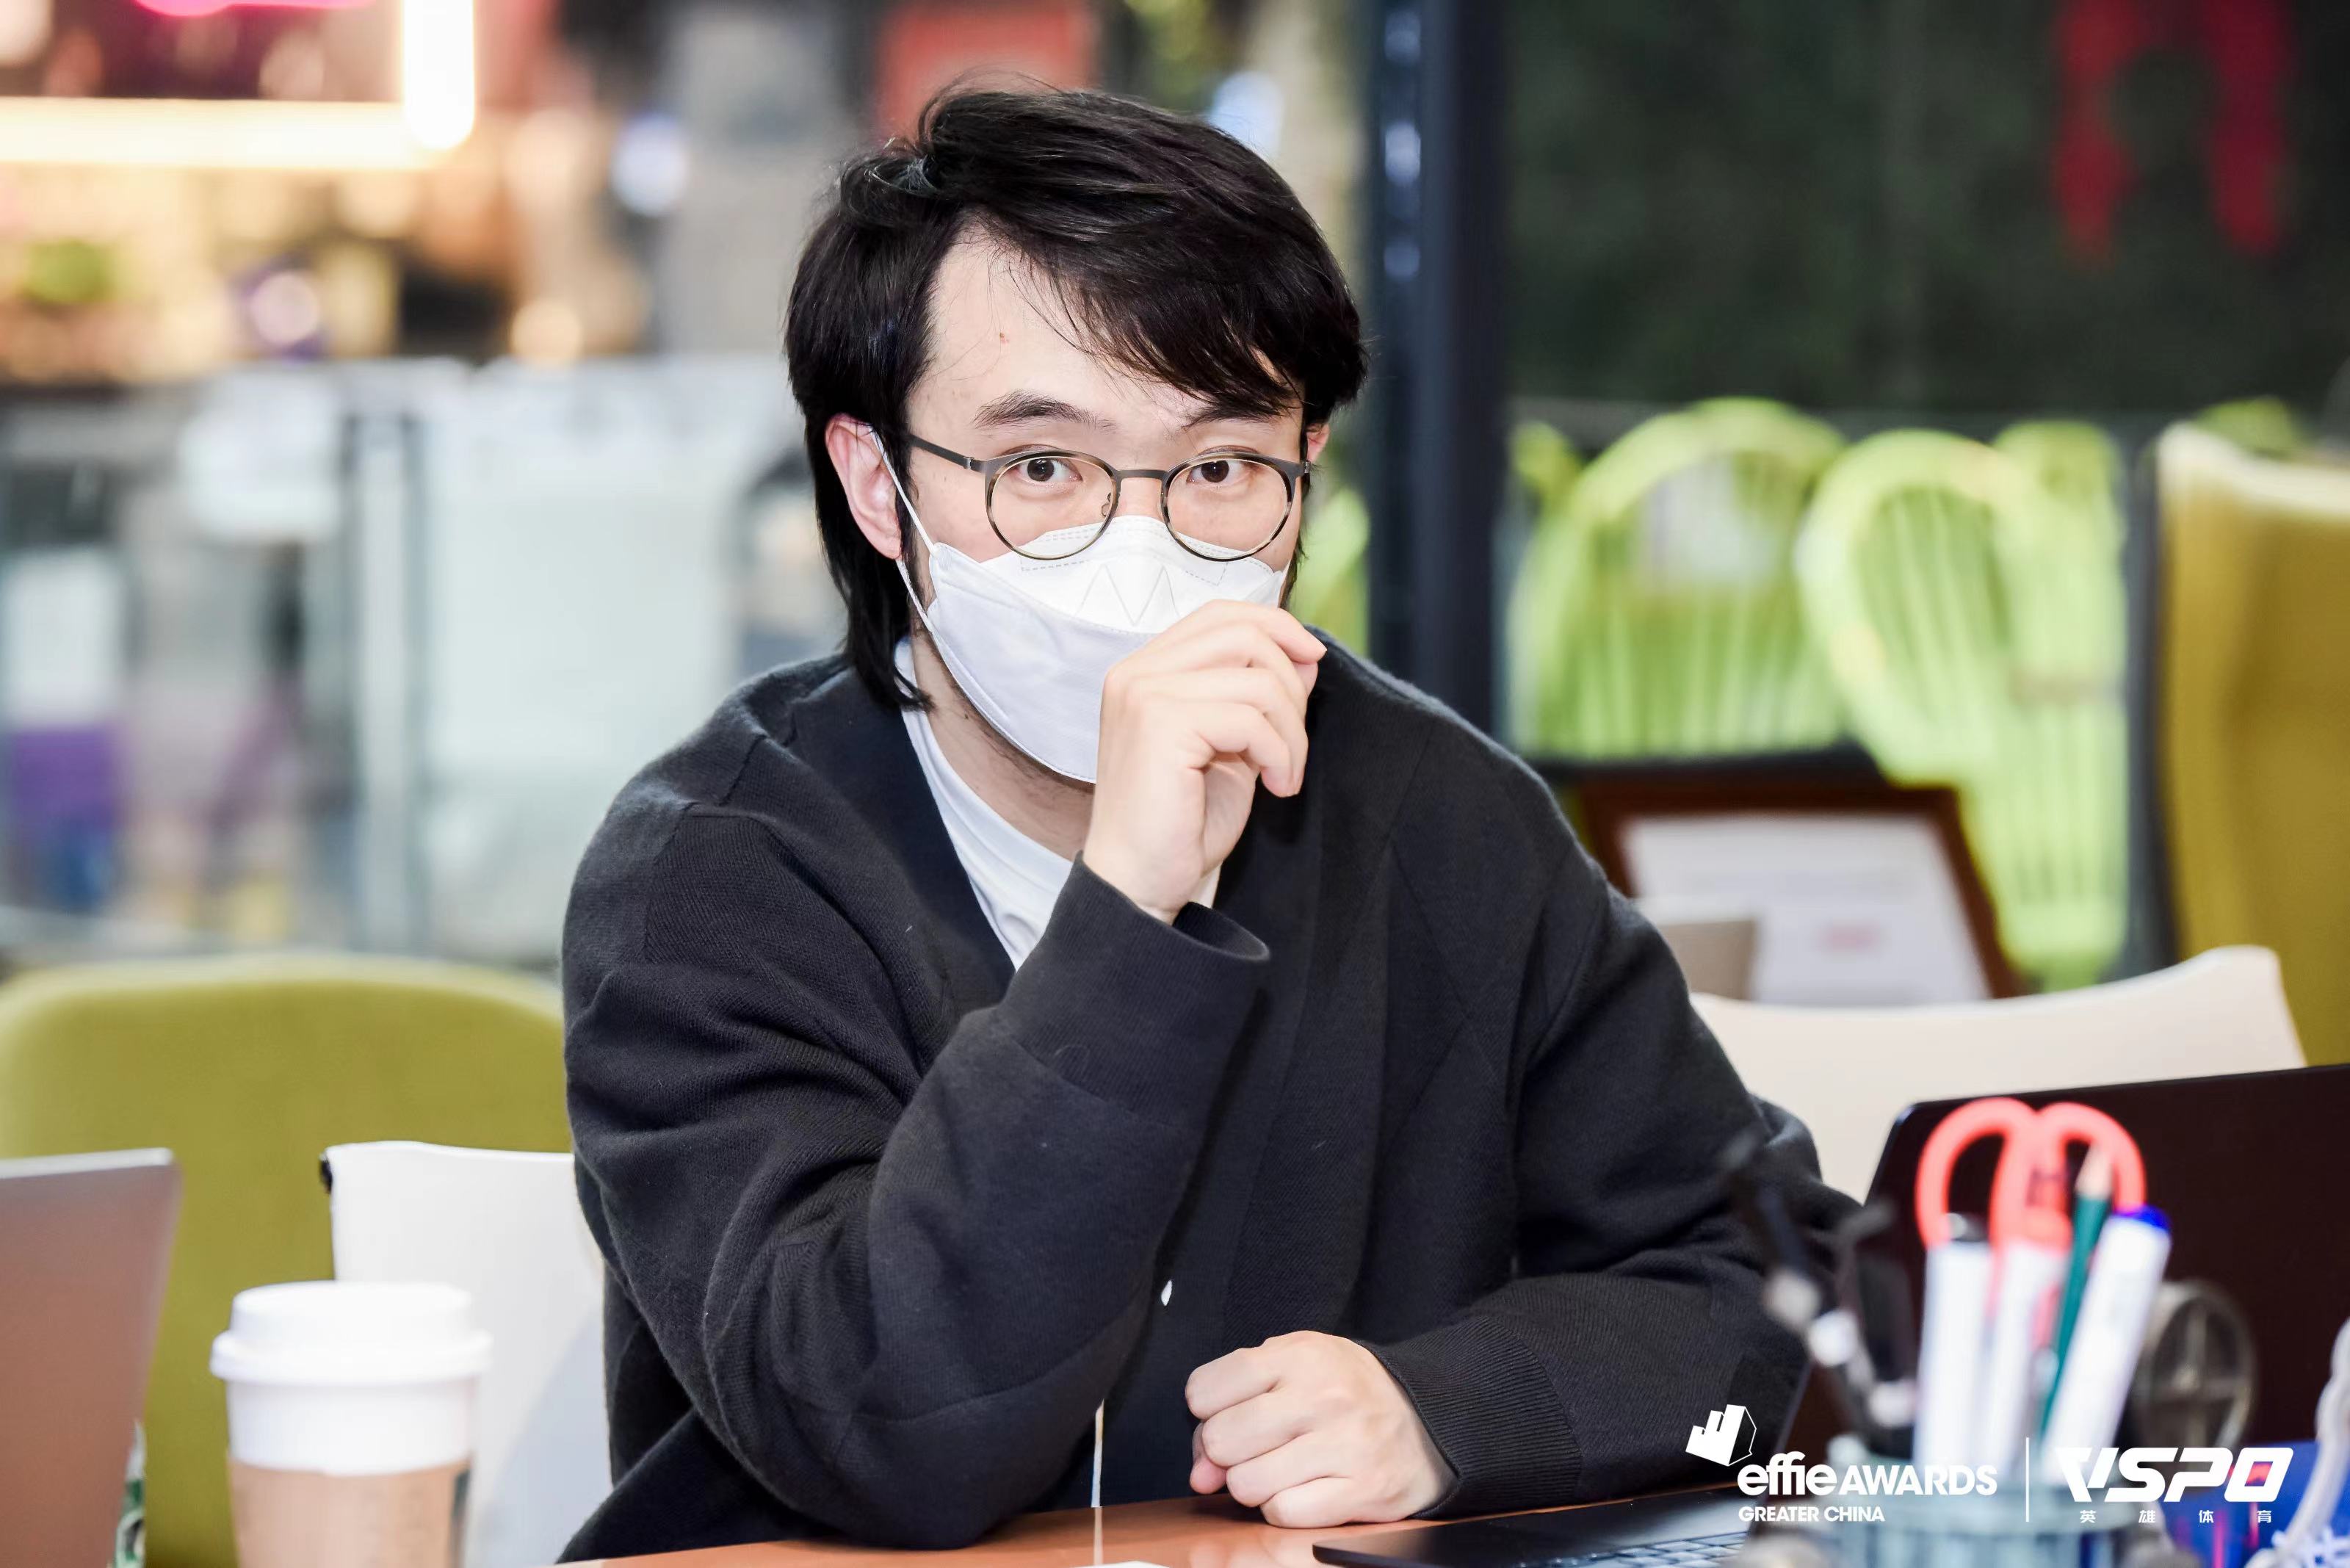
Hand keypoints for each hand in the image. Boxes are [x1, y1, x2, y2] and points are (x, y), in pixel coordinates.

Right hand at [1082, 602, 1323, 921]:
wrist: (1138, 882)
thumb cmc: (1180, 823)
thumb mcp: (1233, 747)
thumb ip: (1258, 697)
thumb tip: (1306, 657)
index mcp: (1145, 670)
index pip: (1220, 614)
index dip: (1276, 627)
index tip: (1312, 663)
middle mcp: (1137, 672)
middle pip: (1243, 633)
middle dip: (1291, 684)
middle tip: (1295, 742)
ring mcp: (1143, 694)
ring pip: (1257, 679)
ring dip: (1291, 731)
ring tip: (1285, 774)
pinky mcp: (1160, 724)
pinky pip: (1251, 718)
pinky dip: (1281, 753)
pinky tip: (1276, 787)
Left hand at [1185, 1331, 1453, 1528]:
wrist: (1429, 1422)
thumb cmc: (1347, 1391)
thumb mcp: (1294, 1367)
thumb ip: (1235, 1401)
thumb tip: (1199, 1471)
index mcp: (1300, 1355)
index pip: (1206, 1388)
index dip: (1206, 1407)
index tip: (1229, 1410)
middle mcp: (1323, 1396)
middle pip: (1222, 1439)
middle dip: (1226, 1451)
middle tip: (1255, 1444)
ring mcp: (1345, 1445)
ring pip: (1247, 1483)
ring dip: (1253, 1483)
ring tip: (1280, 1466)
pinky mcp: (1363, 1490)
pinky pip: (1284, 1512)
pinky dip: (1282, 1507)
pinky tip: (1302, 1488)